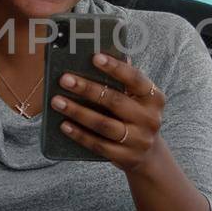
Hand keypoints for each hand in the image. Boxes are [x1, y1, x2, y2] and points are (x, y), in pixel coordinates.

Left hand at [48, 53, 165, 172]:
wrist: (149, 155)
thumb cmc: (136, 116)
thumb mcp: (136, 99)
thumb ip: (123, 80)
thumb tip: (103, 53)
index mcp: (154, 98)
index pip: (135, 78)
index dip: (115, 68)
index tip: (95, 57)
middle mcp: (150, 119)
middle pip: (115, 101)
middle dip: (87, 89)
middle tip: (65, 79)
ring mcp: (139, 140)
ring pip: (104, 124)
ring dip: (78, 112)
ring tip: (57, 101)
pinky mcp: (126, 157)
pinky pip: (98, 145)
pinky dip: (79, 135)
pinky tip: (64, 124)